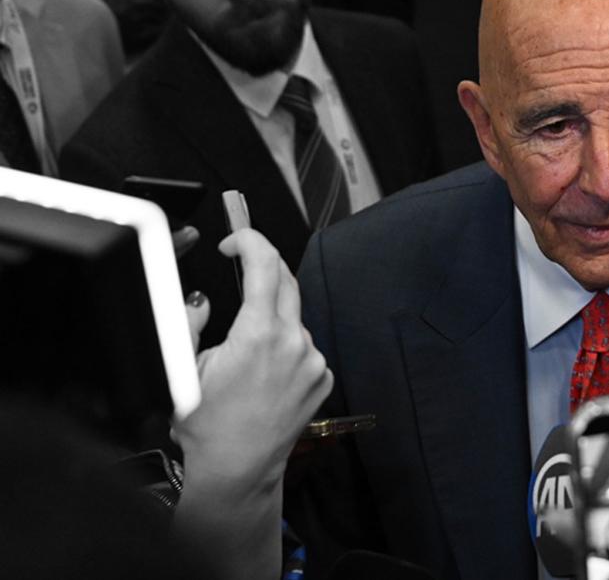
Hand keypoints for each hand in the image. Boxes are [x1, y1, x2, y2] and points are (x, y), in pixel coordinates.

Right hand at [172, 229, 332, 491]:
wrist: (238, 470)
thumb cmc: (208, 427)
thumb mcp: (182, 369)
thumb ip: (190, 322)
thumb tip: (202, 300)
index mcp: (259, 334)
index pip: (265, 264)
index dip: (249, 241)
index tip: (235, 242)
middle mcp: (294, 343)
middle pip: (286, 282)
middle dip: (264, 268)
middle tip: (242, 270)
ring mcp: (313, 361)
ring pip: (294, 318)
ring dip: (273, 317)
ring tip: (245, 350)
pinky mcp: (322, 377)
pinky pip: (304, 347)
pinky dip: (285, 346)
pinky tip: (265, 372)